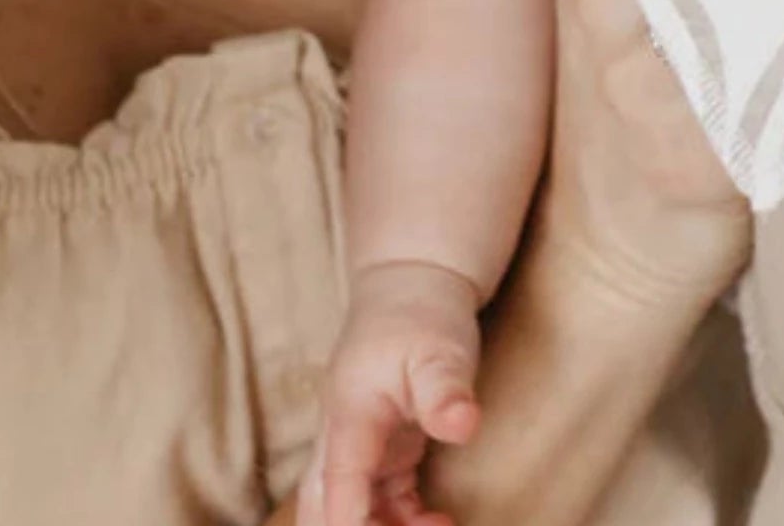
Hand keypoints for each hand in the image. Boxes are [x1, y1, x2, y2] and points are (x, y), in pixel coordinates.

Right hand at [300, 261, 481, 525]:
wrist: (415, 281)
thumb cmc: (424, 313)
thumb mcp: (439, 349)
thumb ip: (444, 390)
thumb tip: (463, 427)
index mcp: (348, 417)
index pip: (337, 487)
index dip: (352, 525)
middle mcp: (342, 438)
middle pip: (321, 510)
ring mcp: (359, 445)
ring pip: (347, 509)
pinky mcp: (380, 449)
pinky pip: (378, 501)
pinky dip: (401, 520)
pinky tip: (438, 520)